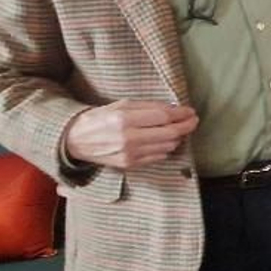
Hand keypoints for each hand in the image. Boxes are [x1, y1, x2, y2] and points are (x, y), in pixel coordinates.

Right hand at [63, 100, 198, 169]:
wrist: (77, 140)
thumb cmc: (101, 118)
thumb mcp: (121, 105)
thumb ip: (148, 106)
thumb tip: (174, 108)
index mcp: (124, 120)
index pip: (163, 117)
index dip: (181, 114)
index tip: (191, 111)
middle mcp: (128, 139)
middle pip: (170, 133)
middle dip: (186, 126)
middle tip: (193, 120)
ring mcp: (130, 154)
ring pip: (167, 146)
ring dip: (177, 137)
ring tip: (179, 129)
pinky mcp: (130, 165)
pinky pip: (158, 157)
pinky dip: (166, 148)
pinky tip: (165, 141)